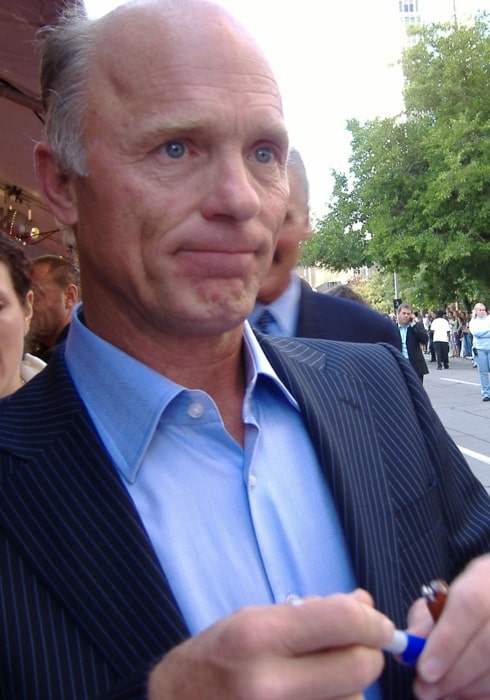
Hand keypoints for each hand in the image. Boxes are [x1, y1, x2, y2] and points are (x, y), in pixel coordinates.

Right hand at [147, 589, 393, 699]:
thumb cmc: (213, 658)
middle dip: (367, 654)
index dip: (371, 621)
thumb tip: (365, 605)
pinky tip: (312, 696)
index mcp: (260, 636)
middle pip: (359, 668)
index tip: (378, 624)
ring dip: (350, 687)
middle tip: (357, 648)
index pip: (344, 621)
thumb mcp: (252, 619)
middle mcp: (271, 682)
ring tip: (319, 677)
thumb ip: (310, 612)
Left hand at [410, 554, 489, 698]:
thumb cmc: (465, 598)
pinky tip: (460, 693)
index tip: (424, 669)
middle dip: (453, 674)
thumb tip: (409, 646)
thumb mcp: (442, 596)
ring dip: (466, 689)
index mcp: (486, 576)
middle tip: (425, 689)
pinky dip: (480, 695)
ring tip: (439, 692)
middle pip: (487, 645)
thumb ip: (424, 619)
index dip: (447, 641)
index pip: (471, 606)